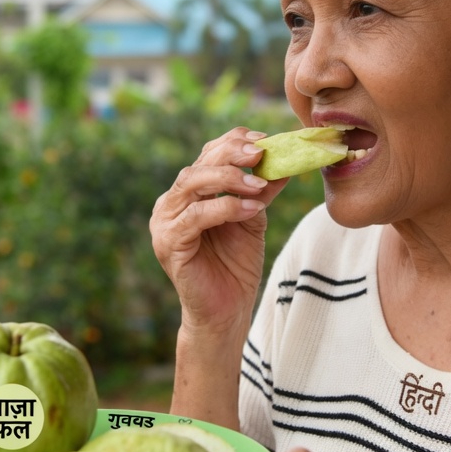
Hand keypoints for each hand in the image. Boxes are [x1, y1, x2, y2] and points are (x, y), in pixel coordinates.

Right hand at [149, 127, 287, 335]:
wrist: (226, 311)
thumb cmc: (236, 265)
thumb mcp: (253, 219)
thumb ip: (261, 191)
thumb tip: (285, 162)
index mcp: (189, 193)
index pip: (207, 155)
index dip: (233, 142)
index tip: (264, 140)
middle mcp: (171, 203)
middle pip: (198, 165)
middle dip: (231, 155)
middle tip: (261, 153)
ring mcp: (165, 223)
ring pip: (192, 184)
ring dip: (229, 179)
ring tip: (259, 184)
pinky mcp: (168, 243)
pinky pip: (196, 217)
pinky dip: (226, 208)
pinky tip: (252, 209)